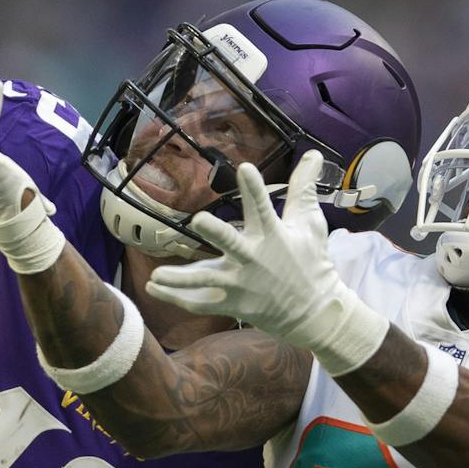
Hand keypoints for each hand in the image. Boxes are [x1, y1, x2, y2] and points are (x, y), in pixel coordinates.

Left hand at [146, 151, 388, 374]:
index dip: (254, 188)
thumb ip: (304, 188)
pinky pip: (201, 304)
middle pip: (232, 243)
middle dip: (216, 232)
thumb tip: (314, 154)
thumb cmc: (310, 261)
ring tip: (157, 274)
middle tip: (198, 219)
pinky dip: (177, 297)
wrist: (315, 312)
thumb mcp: (310, 224)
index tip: (245, 168)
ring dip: (182, 279)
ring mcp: (241, 284)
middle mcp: (254, 259)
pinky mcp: (233, 304)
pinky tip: (153, 287)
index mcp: (273, 236)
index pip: (263, 207)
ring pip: (207, 281)